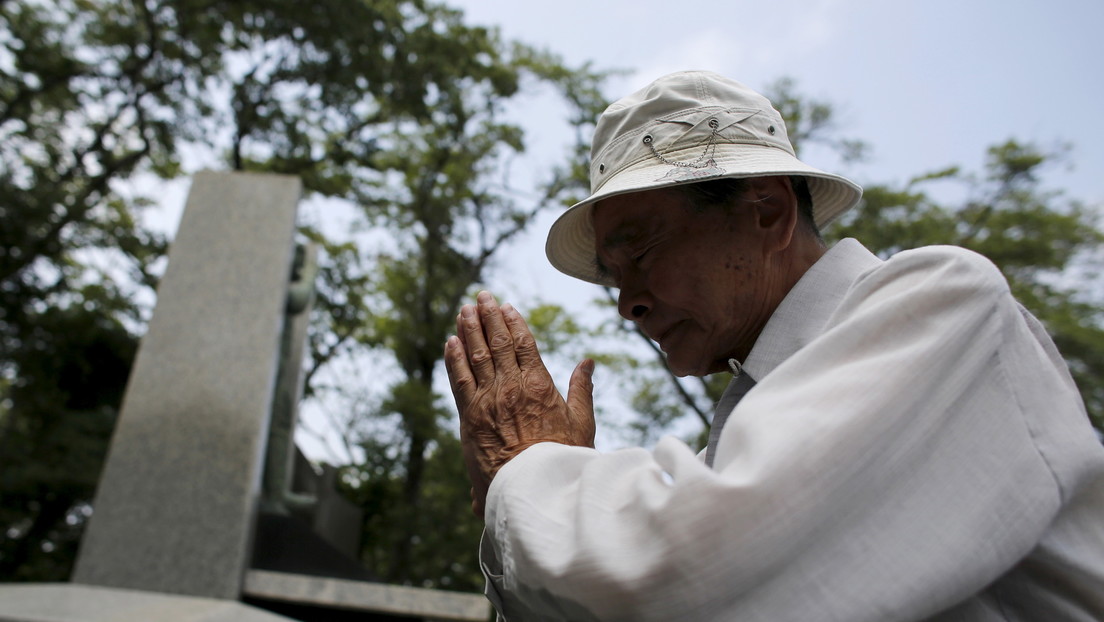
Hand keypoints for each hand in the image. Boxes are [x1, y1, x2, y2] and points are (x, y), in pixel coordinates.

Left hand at [444, 291, 594, 518]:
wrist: (532, 488)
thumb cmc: (562, 460)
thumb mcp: (582, 423)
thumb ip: (581, 389)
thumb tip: (588, 362)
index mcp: (539, 385)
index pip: (524, 345)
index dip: (514, 324)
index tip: (507, 307)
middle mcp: (511, 387)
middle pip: (497, 343)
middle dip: (489, 317)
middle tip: (482, 297)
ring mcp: (488, 400)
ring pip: (476, 355)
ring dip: (469, 329)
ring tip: (465, 310)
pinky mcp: (469, 416)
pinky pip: (459, 379)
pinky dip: (454, 358)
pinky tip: (451, 341)